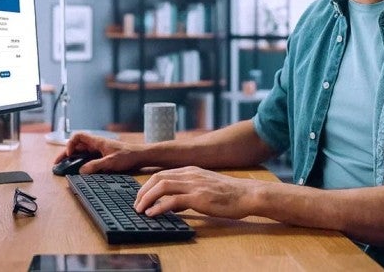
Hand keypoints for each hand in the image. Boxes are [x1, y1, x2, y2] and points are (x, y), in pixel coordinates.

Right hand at [53, 132, 143, 173]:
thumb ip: (95, 166)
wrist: (140, 156)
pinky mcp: (102, 156)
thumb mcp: (110, 162)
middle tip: (58, 163)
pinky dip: (81, 162)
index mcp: (97, 141)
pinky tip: (78, 169)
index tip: (69, 154)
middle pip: (77, 145)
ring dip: (73, 158)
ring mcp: (99, 150)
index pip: (78, 136)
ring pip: (82, 152)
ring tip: (64, 167)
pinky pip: (88, 158)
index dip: (70, 144)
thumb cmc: (128, 155)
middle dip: (66, 153)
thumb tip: (81, 171)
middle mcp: (96, 144)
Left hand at [134, 166, 257, 218]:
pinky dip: (159, 206)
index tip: (140, 197)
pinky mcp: (198, 197)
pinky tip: (153, 214)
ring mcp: (193, 185)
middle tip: (136, 204)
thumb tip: (171, 204)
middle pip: (157, 178)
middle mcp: (189, 174)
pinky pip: (173, 200)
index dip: (147, 185)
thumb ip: (187, 192)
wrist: (246, 194)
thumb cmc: (228, 193)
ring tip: (140, 209)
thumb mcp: (204, 187)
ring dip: (147, 198)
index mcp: (190, 170)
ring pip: (162, 186)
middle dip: (142, 191)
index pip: (161, 174)